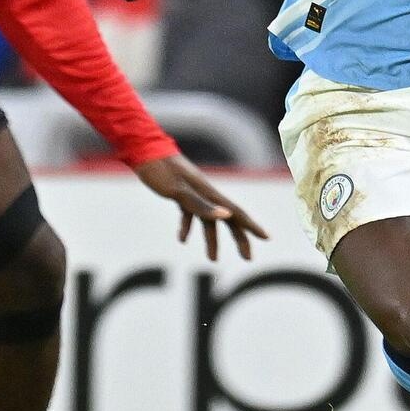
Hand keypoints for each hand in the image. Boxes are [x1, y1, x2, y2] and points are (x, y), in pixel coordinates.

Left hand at [134, 153, 267, 259]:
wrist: (142, 150)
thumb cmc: (160, 170)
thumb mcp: (179, 191)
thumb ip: (201, 205)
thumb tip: (226, 215)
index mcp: (209, 193)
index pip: (237, 213)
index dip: (252, 226)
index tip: (267, 238)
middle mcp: (205, 193)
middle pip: (228, 219)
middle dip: (239, 239)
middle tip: (247, 258)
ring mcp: (193, 193)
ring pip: (209, 220)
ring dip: (212, 240)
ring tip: (212, 260)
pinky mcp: (180, 193)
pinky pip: (190, 214)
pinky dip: (188, 227)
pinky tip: (182, 239)